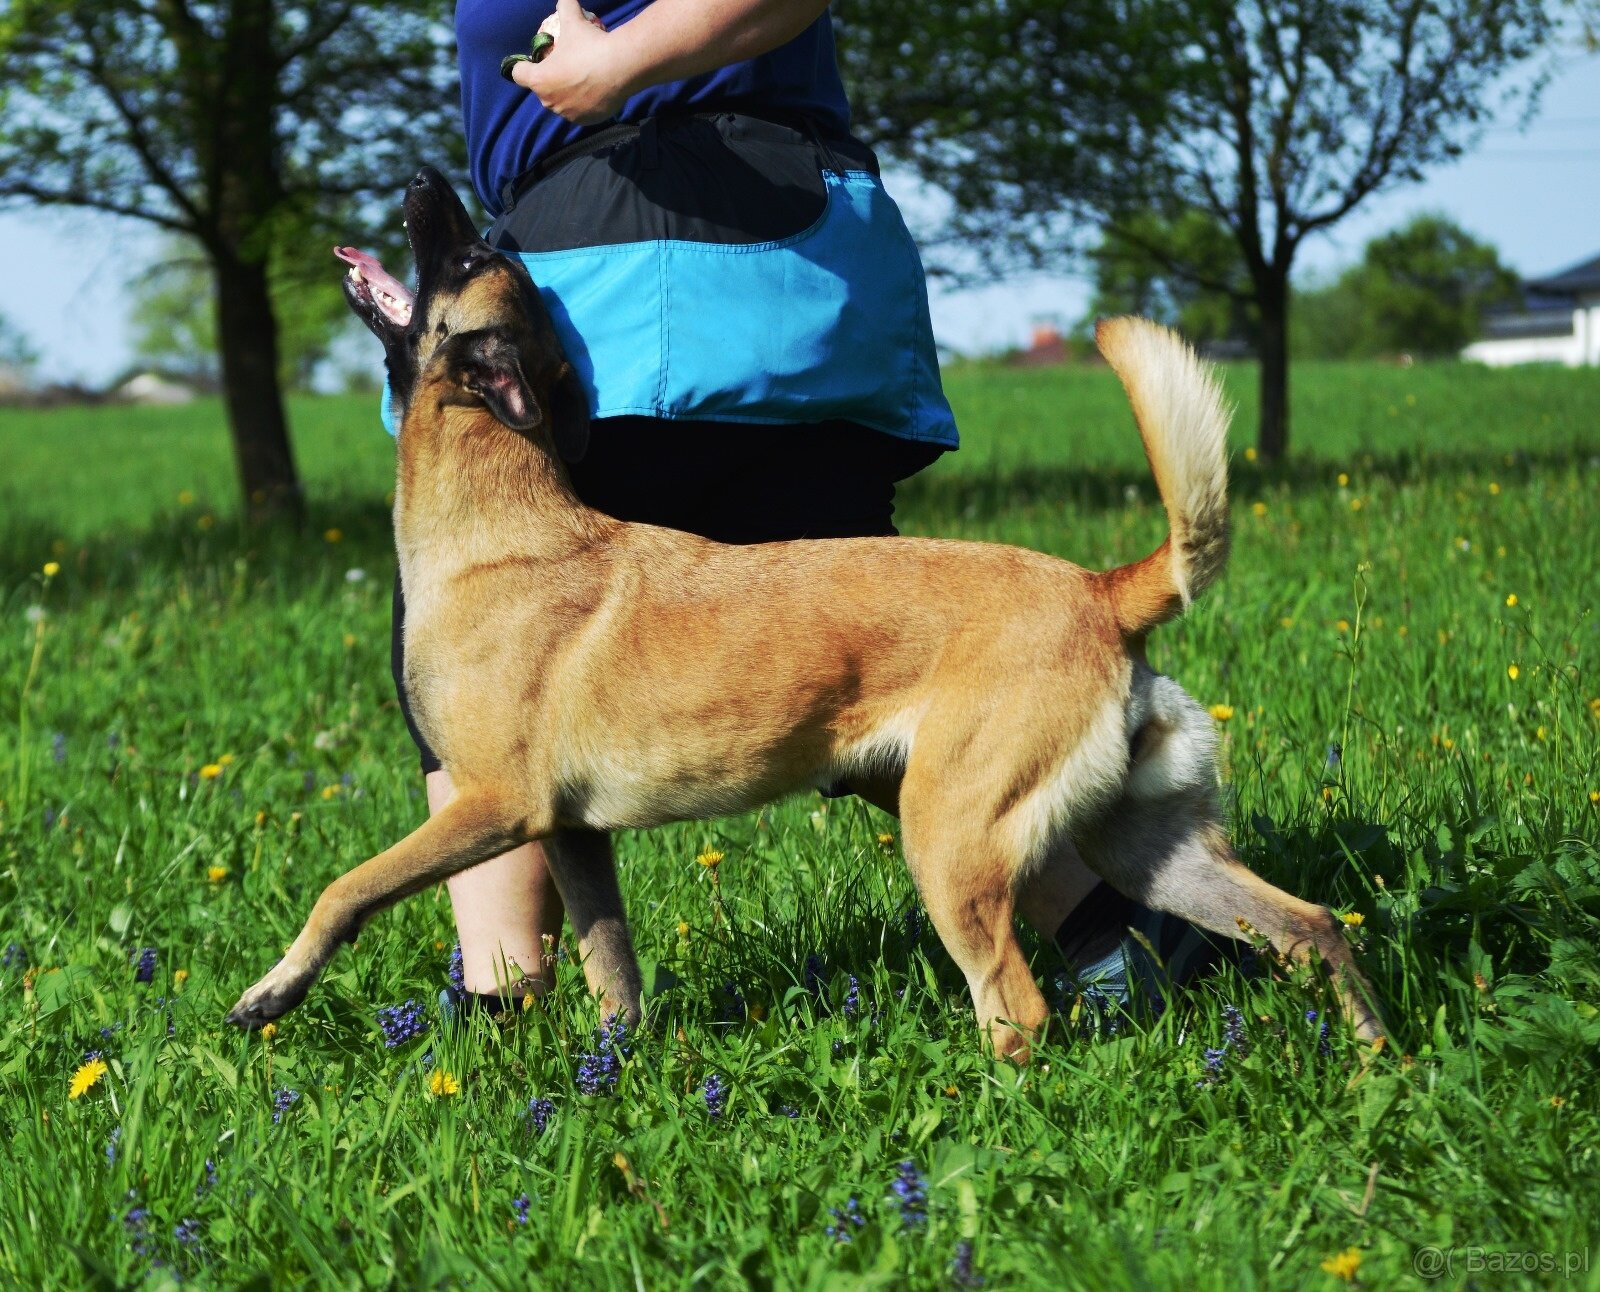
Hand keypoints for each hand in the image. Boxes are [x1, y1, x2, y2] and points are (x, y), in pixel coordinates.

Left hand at [512, 0, 633, 125]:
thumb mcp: (573, 19)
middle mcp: (550, 101)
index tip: (533, 61)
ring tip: (579, 81)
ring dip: (565, 95)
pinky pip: (580, 112)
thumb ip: (564, 6)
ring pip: (561, 103)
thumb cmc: (591, 45)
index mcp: (540, 79)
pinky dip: (583, 104)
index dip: (523, 66)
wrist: (621, 67)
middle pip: (541, 91)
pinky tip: (593, 91)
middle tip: (563, 68)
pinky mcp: (586, 121)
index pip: (518, 74)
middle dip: (548, 82)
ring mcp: (568, 114)